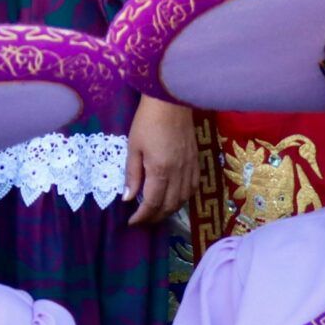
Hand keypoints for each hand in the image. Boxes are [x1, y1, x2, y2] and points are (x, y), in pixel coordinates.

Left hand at [125, 97, 198, 226]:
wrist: (171, 102)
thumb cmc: (147, 122)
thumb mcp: (133, 147)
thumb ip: (132, 175)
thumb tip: (128, 199)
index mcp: (160, 170)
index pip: (152, 203)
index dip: (142, 216)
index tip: (131, 222)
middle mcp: (178, 173)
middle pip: (169, 205)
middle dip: (155, 218)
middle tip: (142, 221)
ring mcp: (190, 168)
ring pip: (183, 199)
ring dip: (169, 211)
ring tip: (156, 213)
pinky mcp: (196, 162)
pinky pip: (192, 188)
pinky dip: (182, 199)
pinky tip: (174, 199)